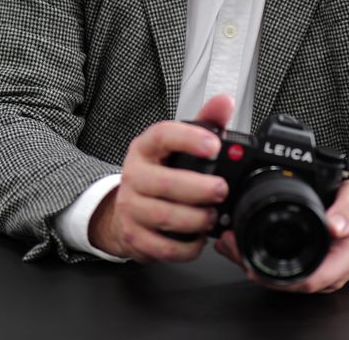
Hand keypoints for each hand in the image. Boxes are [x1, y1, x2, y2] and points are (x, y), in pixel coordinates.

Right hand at [89, 94, 234, 262]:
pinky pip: (163, 247)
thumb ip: (204, 123)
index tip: (214, 145)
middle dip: (198, 188)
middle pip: (164, 183)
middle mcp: (134, 176)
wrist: (124, 209)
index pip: (162, 136)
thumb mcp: (176, 146)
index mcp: (145, 149)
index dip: (188, 139)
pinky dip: (187, 246)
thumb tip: (225, 102)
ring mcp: (131, 208)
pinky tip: (199, 238)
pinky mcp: (135, 237)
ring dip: (195, 219)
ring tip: (212, 216)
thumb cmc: (157, 174)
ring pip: (165, 216)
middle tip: (221, 189)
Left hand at [214, 180, 348, 292]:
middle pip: (287, 281)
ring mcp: (316, 270)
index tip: (252, 267)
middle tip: (230, 246)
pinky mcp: (307, 263)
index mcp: (342, 260)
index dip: (278, 278)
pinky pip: (282, 265)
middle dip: (256, 267)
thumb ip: (348, 211)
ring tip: (230, 242)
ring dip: (253, 261)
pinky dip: (260, 255)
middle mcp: (327, 272)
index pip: (308, 281)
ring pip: (282, 276)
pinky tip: (242, 242)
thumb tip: (335, 226)